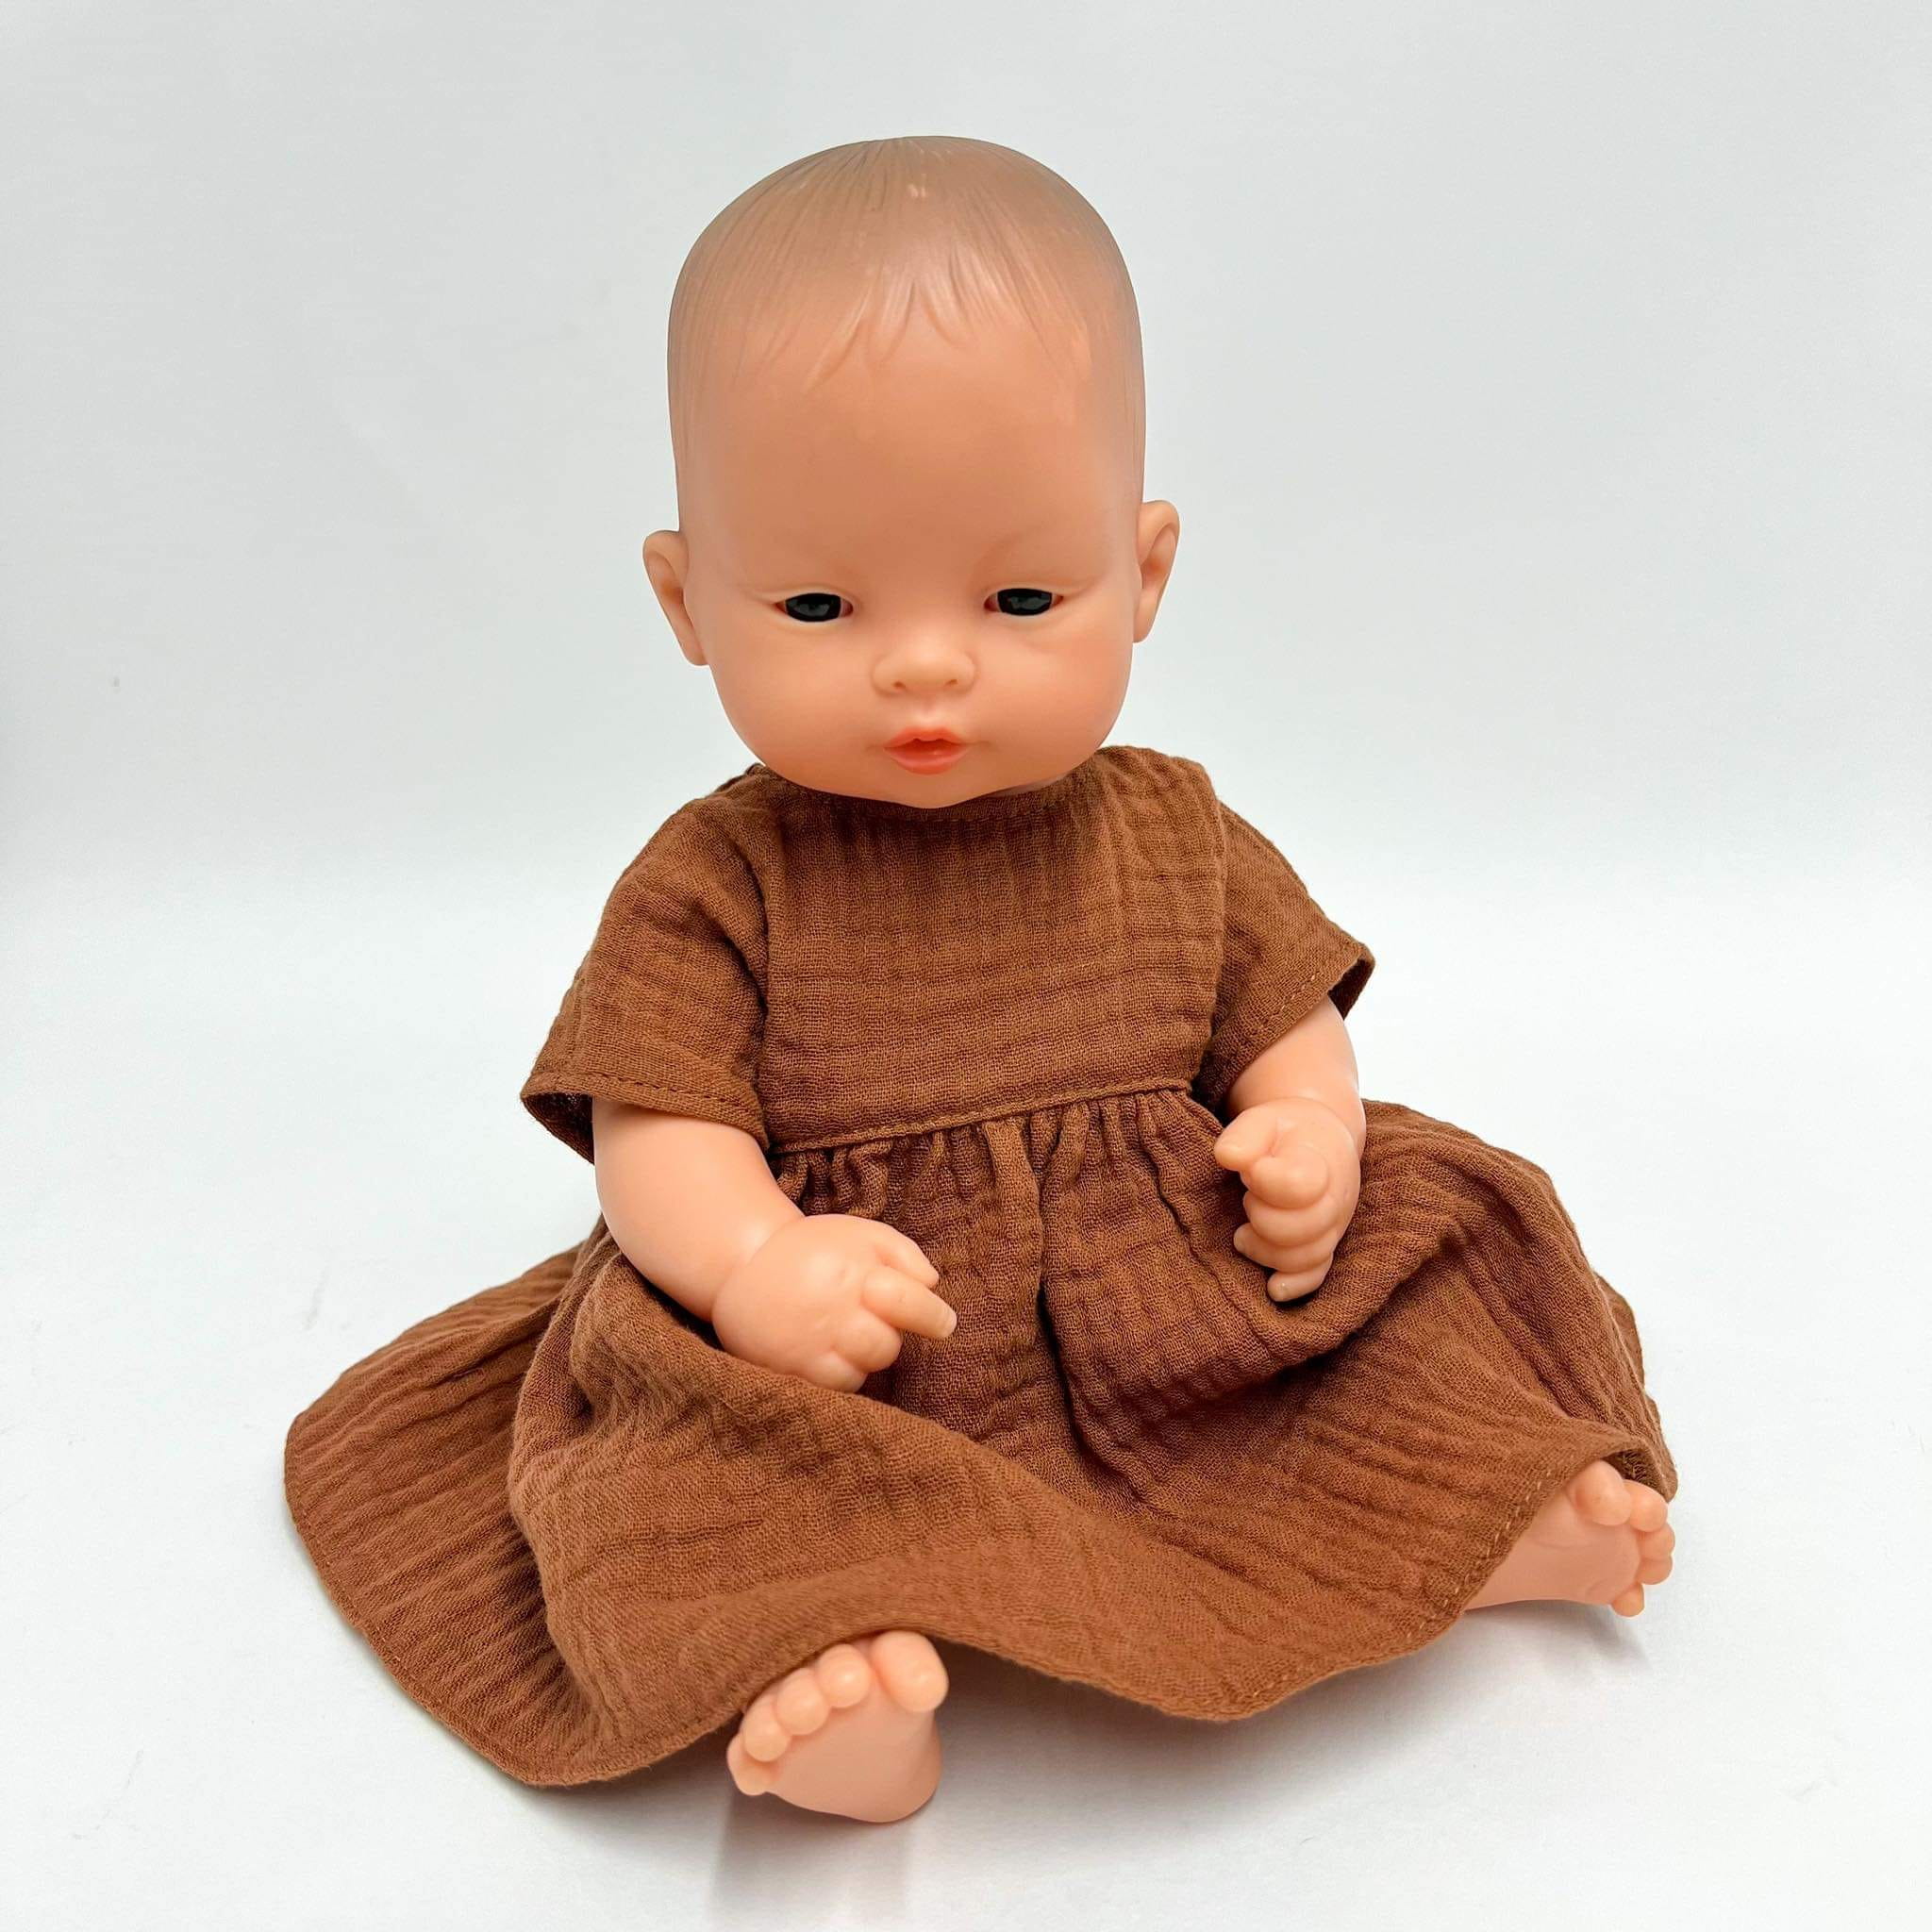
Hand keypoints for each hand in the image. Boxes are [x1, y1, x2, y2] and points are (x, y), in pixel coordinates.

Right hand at [710, 1213, 955, 1390]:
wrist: (742, 1264)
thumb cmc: (813, 1249)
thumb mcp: (861, 1233)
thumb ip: (904, 1254)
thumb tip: (932, 1286)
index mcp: (853, 1271)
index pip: (910, 1302)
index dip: (933, 1316)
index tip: (943, 1323)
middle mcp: (832, 1310)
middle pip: (887, 1346)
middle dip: (888, 1336)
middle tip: (871, 1319)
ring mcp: (808, 1343)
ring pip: (863, 1371)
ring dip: (864, 1356)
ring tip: (846, 1333)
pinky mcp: (789, 1369)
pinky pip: (835, 1386)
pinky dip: (841, 1373)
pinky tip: (829, 1350)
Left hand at [1212, 1096, 1361, 1301]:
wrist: (1320, 1142)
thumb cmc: (1284, 1134)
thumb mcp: (1264, 1120)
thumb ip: (1245, 1135)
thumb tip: (1228, 1157)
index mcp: (1320, 1162)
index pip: (1299, 1185)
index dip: (1266, 1181)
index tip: (1250, 1171)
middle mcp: (1334, 1200)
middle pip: (1301, 1228)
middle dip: (1261, 1216)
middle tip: (1248, 1198)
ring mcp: (1332, 1228)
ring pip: (1304, 1257)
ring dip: (1264, 1249)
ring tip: (1243, 1231)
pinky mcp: (1325, 1248)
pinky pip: (1317, 1275)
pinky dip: (1295, 1286)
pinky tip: (1272, 1288)